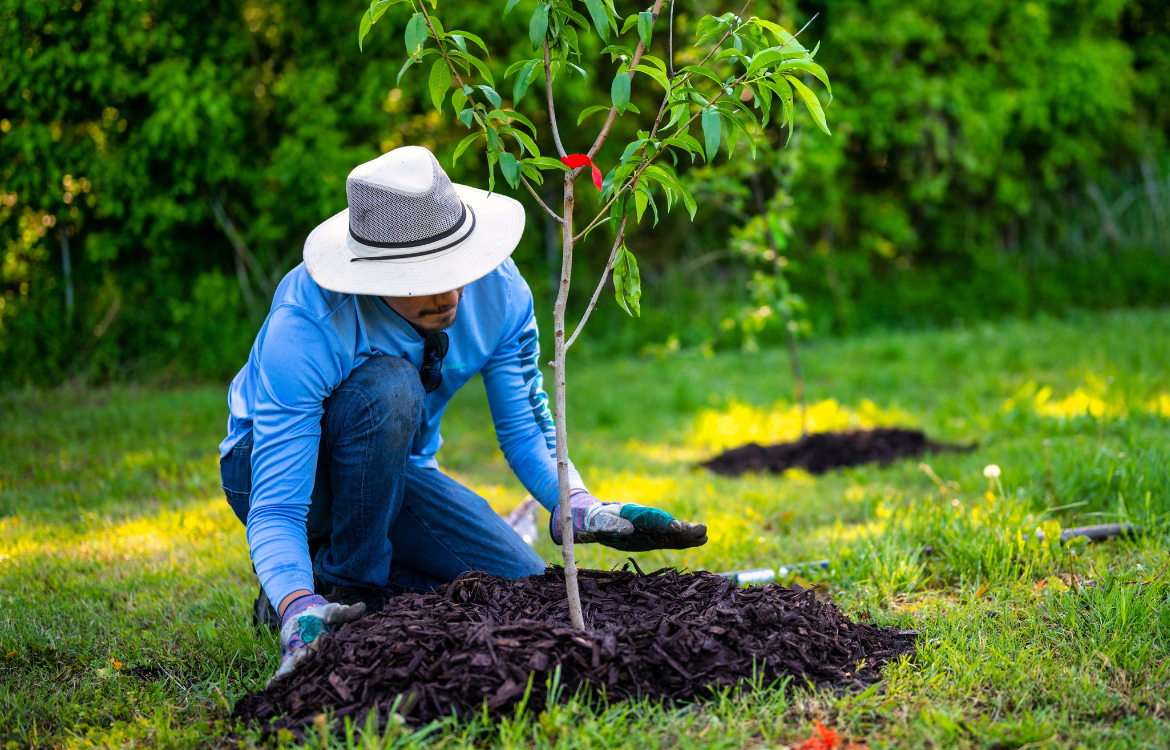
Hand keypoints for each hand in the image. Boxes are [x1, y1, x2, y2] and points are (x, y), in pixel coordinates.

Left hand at [266, 594, 364, 686]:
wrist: (302, 615)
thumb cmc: (322, 615)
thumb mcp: (332, 611)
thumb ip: (344, 613)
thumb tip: (361, 607)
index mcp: (329, 645)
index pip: (329, 647)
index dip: (325, 643)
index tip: (321, 637)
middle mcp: (318, 656)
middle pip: (313, 661)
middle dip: (307, 659)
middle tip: (302, 656)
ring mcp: (303, 660)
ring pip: (298, 668)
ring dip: (292, 671)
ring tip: (282, 675)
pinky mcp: (290, 662)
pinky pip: (285, 672)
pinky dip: (277, 680)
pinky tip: (269, 687)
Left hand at [550, 490, 707, 551]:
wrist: (595, 518)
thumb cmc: (595, 520)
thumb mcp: (597, 521)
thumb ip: (610, 524)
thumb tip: (628, 528)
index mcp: (632, 513)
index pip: (650, 518)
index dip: (664, 522)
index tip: (676, 527)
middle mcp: (645, 519)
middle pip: (666, 523)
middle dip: (683, 527)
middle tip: (701, 530)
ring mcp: (650, 528)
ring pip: (672, 532)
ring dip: (687, 534)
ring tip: (704, 536)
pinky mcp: (653, 537)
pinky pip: (670, 539)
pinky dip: (683, 540)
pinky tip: (697, 541)